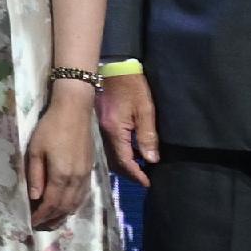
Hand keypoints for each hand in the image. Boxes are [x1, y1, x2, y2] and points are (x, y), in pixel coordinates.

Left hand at [25, 88, 96, 228]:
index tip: (31, 223)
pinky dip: (74, 205)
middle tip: (40, 227)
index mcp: (62, 175)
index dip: (41, 216)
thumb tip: (34, 198)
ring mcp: (85, 175)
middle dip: (52, 219)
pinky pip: (83, 195)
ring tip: (52, 222)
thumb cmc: (50, 128)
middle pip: (65, 207)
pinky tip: (67, 207)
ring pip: (76, 203)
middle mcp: (77, 179)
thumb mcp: (35, 150)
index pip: (51, 204)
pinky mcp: (90, 169)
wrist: (75, 111)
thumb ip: (35, 175)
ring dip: (64, 215)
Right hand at [99, 72, 160, 188]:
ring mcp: (99, 128)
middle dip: (129, 173)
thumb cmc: (132, 86)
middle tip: (143, 179)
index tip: (147, 183)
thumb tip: (151, 159)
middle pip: (114, 161)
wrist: (113, 67)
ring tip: (138, 168)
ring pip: (110, 155)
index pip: (124, 160)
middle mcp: (103, 132)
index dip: (136, 174)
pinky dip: (118, 154)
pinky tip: (129, 152)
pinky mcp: (100, 123)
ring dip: (123, 164)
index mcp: (114, 130)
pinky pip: (108, 146)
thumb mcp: (145, 110)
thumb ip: (147, 135)